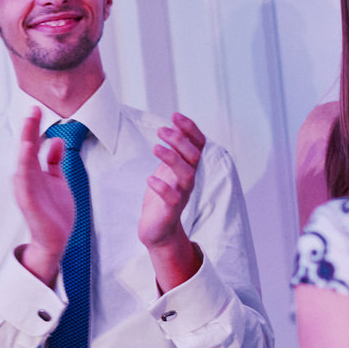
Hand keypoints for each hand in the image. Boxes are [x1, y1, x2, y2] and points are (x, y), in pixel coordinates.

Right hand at [13, 107, 74, 285]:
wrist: (56, 240)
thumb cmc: (55, 212)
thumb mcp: (58, 180)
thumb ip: (54, 161)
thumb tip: (56, 141)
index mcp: (35, 172)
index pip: (33, 144)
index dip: (34, 127)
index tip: (37, 109)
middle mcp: (28, 178)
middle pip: (27, 149)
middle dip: (29, 129)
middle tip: (32, 109)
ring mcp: (26, 189)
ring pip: (23, 162)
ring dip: (25, 143)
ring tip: (27, 126)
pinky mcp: (28, 202)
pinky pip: (24, 182)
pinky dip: (24, 167)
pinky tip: (25, 154)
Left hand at [140, 113, 204, 248]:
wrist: (158, 231)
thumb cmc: (162, 198)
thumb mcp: (167, 170)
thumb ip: (173, 152)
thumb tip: (172, 126)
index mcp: (188, 169)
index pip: (198, 145)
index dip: (190, 129)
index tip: (175, 116)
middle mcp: (188, 181)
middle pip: (194, 157)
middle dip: (180, 140)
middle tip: (161, 130)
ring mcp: (181, 197)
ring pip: (186, 176)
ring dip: (173, 159)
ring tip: (156, 147)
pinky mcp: (170, 212)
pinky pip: (172, 199)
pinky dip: (162, 187)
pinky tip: (150, 179)